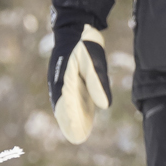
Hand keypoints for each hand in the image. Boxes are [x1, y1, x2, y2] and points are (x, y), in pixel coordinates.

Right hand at [49, 20, 110, 142]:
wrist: (75, 28)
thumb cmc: (84, 44)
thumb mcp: (92, 61)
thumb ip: (98, 83)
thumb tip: (105, 105)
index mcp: (63, 78)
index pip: (67, 103)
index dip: (71, 118)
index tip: (75, 131)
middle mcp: (60, 82)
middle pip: (64, 105)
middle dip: (70, 121)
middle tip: (77, 138)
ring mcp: (63, 80)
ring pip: (66, 102)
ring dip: (71, 117)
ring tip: (78, 134)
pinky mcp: (68, 79)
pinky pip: (70, 97)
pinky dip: (74, 108)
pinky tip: (82, 117)